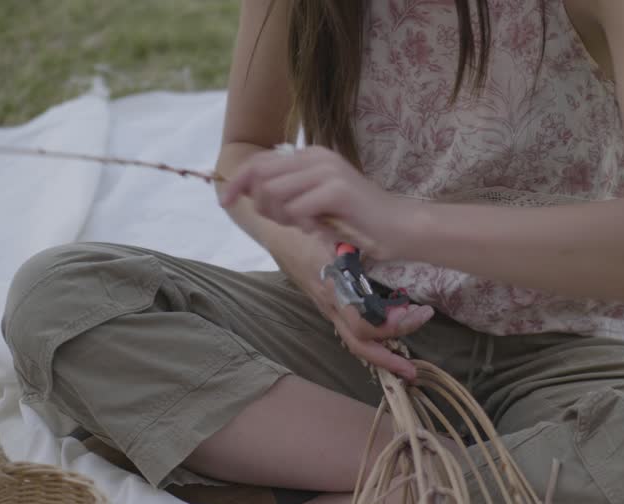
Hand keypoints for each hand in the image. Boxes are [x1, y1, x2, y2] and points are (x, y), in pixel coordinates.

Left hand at [218, 146, 408, 261]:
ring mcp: (327, 171)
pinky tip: (318, 228)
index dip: (236, 182)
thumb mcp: (314, 203)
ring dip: (282, 217)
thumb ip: (286, 194)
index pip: (259, 162)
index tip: (224, 202)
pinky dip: (300, 224)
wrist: (399, 227)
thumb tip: (249, 194)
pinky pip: (296, 209)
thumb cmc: (357, 221)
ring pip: (273, 193)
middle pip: (260, 176)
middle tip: (288, 222)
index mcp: (310, 155)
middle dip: (262, 205)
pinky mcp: (337, 190)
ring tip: (306, 225)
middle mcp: (317, 156)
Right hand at [278, 237, 433, 379]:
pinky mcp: (328, 305)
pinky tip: (389, 334)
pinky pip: (350, 330)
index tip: (417, 314)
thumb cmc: (308, 229)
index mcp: (334, 289)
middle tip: (413, 370)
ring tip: (404, 360)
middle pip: (358, 345)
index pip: (364, 323)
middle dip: (387, 360)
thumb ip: (358, 245)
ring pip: (353, 341)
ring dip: (381, 353)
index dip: (392, 326)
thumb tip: (388, 246)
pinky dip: (372, 338)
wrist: (278, 231)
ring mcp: (327, 308)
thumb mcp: (336, 234)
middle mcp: (331, 305)